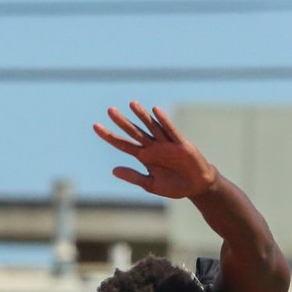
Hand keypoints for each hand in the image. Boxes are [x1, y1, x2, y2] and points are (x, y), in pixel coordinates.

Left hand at [93, 102, 215, 200]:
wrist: (195, 186)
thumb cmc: (174, 186)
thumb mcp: (151, 184)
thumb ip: (134, 176)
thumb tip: (114, 170)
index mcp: (144, 157)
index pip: (123, 145)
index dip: (110, 136)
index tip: (96, 126)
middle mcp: (153, 147)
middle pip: (134, 132)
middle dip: (123, 122)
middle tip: (110, 110)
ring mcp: (166, 143)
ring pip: (151, 127)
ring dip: (142, 116)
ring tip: (132, 104)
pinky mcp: (180, 143)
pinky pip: (170, 131)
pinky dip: (164, 121)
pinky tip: (155, 112)